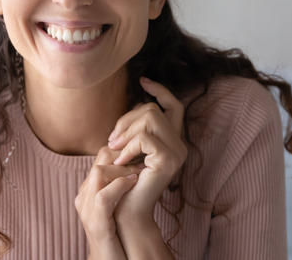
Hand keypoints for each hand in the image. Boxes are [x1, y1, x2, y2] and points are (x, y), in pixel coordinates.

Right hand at [75, 145, 141, 258]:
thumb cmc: (117, 235)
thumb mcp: (116, 205)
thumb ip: (119, 187)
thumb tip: (136, 166)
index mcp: (87, 190)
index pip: (101, 158)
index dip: (122, 151)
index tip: (141, 153)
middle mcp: (83, 197)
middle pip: (99, 160)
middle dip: (123, 155)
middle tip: (143, 158)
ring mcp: (87, 210)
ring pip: (99, 172)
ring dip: (124, 168)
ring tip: (140, 170)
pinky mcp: (96, 223)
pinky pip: (104, 196)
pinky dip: (120, 185)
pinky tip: (134, 182)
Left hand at [107, 77, 186, 224]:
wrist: (124, 211)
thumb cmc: (121, 180)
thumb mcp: (126, 148)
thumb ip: (135, 128)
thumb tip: (137, 102)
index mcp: (172, 141)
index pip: (174, 106)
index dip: (160, 90)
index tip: (143, 81)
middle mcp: (179, 145)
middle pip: (153, 109)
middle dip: (127, 118)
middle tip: (112, 140)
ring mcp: (177, 153)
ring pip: (150, 118)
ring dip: (126, 131)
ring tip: (114, 149)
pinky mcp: (168, 160)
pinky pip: (145, 137)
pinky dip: (128, 146)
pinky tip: (120, 160)